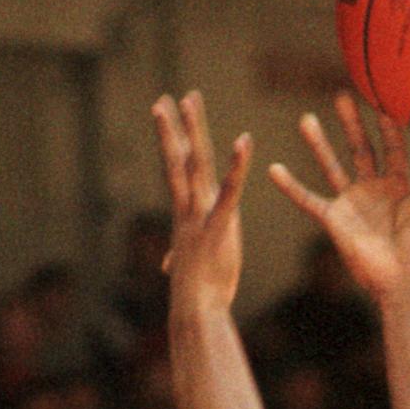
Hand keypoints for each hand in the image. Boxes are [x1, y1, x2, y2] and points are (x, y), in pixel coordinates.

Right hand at [152, 91, 252, 313]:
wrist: (198, 311)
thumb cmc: (197, 293)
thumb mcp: (189, 268)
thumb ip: (178, 259)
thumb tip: (168, 264)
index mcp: (187, 213)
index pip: (176, 171)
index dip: (171, 142)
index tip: (165, 116)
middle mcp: (189, 208)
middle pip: (179, 159)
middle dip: (172, 128)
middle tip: (165, 97)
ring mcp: (201, 214)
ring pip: (196, 164)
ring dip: (193, 130)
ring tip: (188, 99)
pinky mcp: (219, 226)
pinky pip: (230, 191)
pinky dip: (238, 166)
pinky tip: (244, 141)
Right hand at [269, 94, 409, 299]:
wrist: (406, 283)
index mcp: (400, 185)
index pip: (392, 147)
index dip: (388, 125)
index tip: (383, 98)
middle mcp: (373, 190)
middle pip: (359, 149)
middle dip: (351, 123)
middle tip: (342, 95)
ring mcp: (352, 204)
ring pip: (331, 167)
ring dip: (318, 144)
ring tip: (306, 119)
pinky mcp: (335, 221)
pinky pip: (308, 200)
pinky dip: (291, 187)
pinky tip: (274, 170)